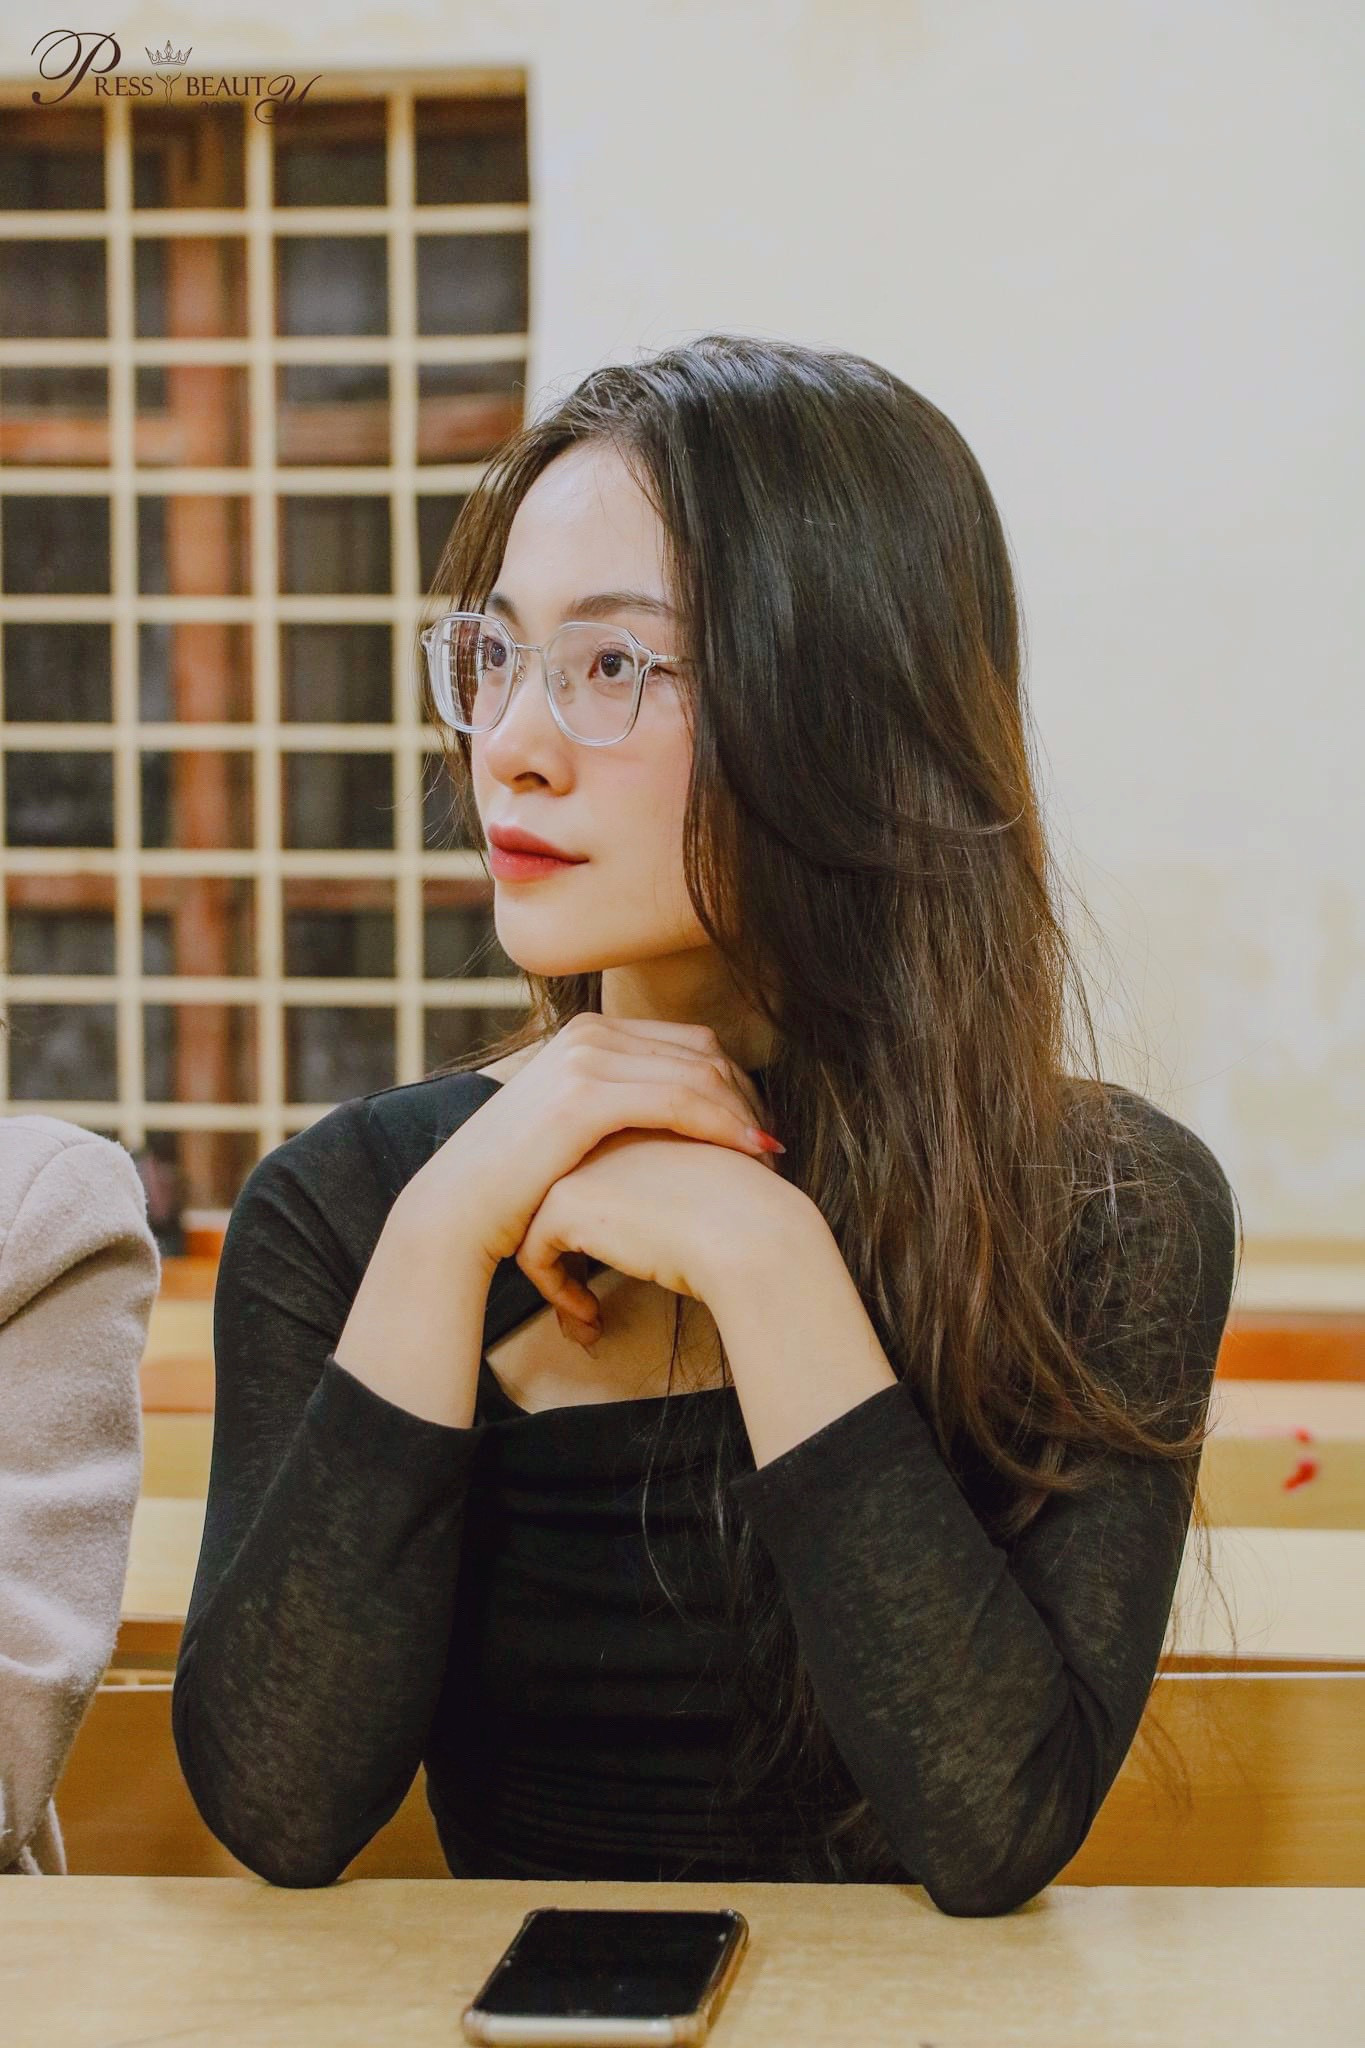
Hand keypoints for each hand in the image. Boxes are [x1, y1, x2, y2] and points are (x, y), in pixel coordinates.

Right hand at [393, 1013, 782, 1330]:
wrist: (458, 1211)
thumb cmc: (517, 1183)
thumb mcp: (569, 1126)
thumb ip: (617, 1105)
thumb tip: (672, 1118)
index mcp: (589, 1033)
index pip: (690, 1043)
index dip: (736, 1083)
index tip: (759, 1125)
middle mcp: (589, 1033)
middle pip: (702, 1053)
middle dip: (747, 1097)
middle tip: (774, 1142)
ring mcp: (585, 1059)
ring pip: (698, 1075)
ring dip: (743, 1113)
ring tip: (770, 1153)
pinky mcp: (584, 1096)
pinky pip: (678, 1102)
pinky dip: (722, 1125)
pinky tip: (749, 1153)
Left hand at [515, 1125, 788, 1345]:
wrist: (750, 1230)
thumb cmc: (752, 1213)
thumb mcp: (715, 1182)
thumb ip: (682, 1187)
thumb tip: (666, 1222)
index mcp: (642, 1118)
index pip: (602, 1169)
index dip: (604, 1219)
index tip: (617, 1260)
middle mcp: (605, 1132)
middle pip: (567, 1193)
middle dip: (570, 1249)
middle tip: (585, 1295)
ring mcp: (580, 1161)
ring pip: (540, 1221)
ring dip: (558, 1275)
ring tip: (585, 1315)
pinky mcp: (565, 1201)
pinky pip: (534, 1253)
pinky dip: (556, 1291)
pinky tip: (589, 1318)